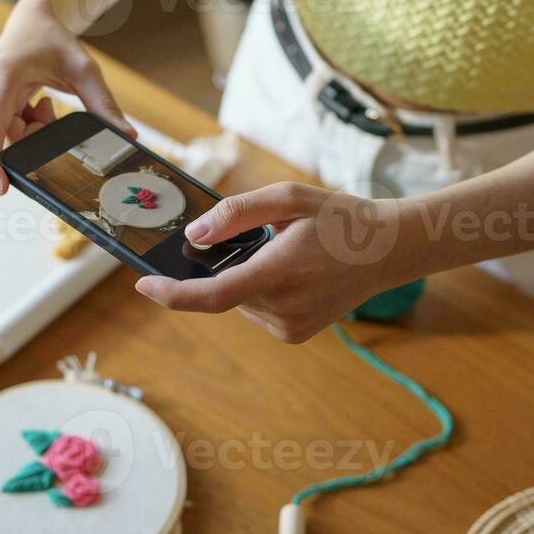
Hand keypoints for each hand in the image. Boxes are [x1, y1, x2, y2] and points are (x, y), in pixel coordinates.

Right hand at [0, 8, 135, 193]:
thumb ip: (105, 105)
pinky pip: (3, 130)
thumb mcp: (86, 70)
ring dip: (31, 130)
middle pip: (4, 138)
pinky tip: (36, 105)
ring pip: (5, 137)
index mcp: (4, 77)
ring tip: (46, 103)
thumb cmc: (55, 40)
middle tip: (51, 110)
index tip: (1, 186)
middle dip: (34, 137)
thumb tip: (128, 135)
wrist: (34, 19)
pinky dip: (24, 126)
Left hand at [134, 183, 408, 342]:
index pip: (212, 296)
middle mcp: (283, 308)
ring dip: (245, 277)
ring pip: (239, 300)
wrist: (391, 251)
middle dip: (224, 265)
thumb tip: (193, 236)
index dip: (171, 294)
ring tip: (288, 255)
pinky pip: (256, 309)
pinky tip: (294, 273)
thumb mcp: (289, 199)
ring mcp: (290, 327)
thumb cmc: (340, 218)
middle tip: (262, 239)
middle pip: (224, 289)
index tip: (143, 284)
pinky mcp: (294, 335)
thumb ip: (236, 214)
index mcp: (280, 273)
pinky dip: (261, 290)